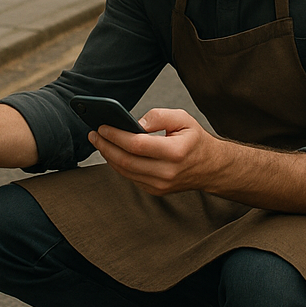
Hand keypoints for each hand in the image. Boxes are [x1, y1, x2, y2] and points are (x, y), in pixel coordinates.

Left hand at [91, 108, 305, 214]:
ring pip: (126, 171)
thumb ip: (158, 116)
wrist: (212, 167)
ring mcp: (161, 185)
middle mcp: (167, 172)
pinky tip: (110, 151)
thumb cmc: (195, 139)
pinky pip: (130, 177)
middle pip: (126, 160)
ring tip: (98, 140)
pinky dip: (117, 164)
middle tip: (93, 133)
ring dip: (108, 156)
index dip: (116, 135)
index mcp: (175, 152)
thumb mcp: (183, 118)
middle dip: (105, 146)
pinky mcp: (156, 190)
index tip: (101, 125)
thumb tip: (134, 123)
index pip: (137, 145)